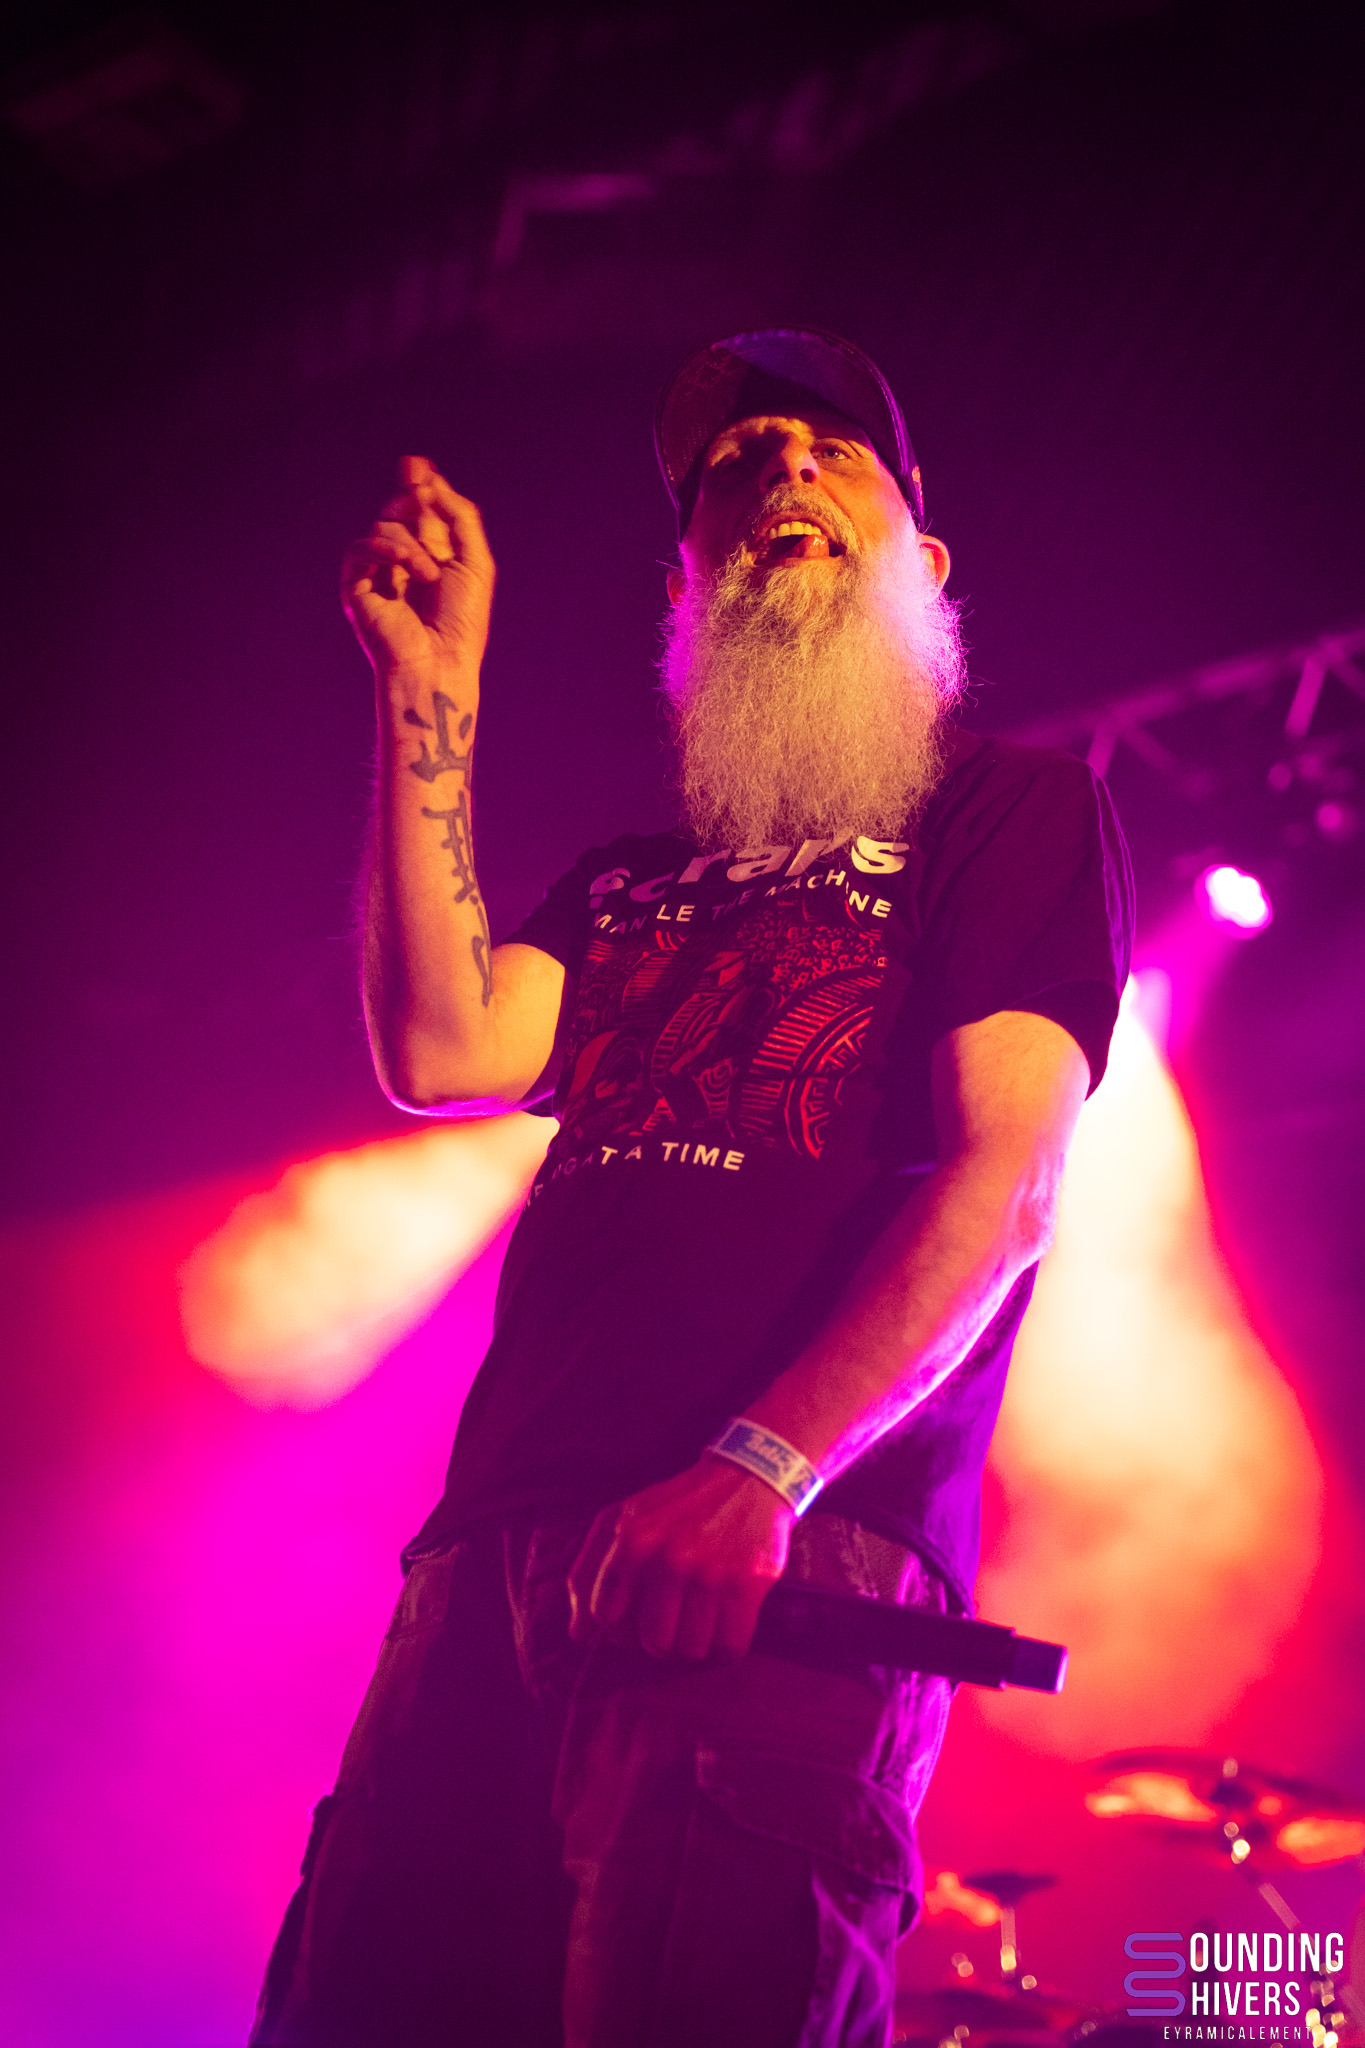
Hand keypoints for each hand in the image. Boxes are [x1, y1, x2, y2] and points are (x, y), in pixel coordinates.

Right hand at [340, 455, 495, 684]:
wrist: (439, 663)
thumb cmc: (462, 622)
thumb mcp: (474, 561)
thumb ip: (459, 518)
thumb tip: (433, 481)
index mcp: (435, 554)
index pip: (422, 509)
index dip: (419, 484)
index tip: (418, 464)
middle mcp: (406, 561)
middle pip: (400, 509)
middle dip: (410, 495)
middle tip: (419, 490)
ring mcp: (380, 573)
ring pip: (385, 526)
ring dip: (411, 545)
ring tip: (429, 576)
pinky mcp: (358, 587)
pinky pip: (361, 548)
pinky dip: (384, 549)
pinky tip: (406, 566)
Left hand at [567, 1457, 794, 1661]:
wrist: (747, 1478)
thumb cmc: (676, 1506)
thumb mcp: (622, 1520)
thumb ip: (589, 1572)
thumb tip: (578, 1636)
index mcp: (630, 1538)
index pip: (606, 1616)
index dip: (619, 1624)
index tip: (635, 1614)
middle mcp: (667, 1556)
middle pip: (651, 1642)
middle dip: (661, 1637)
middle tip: (674, 1616)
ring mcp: (708, 1572)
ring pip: (690, 1650)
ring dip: (696, 1642)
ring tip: (700, 1616)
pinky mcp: (746, 1585)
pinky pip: (729, 1647)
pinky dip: (728, 1646)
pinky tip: (726, 1622)